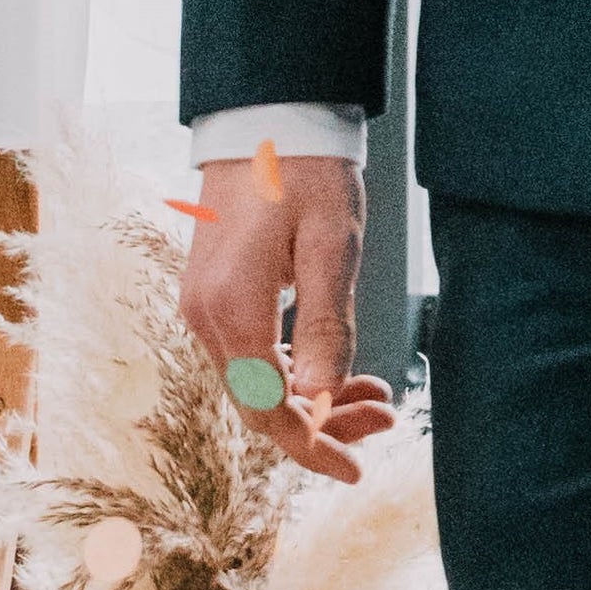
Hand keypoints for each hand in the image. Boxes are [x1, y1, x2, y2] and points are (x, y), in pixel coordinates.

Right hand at [178, 151, 401, 486]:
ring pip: (257, 383)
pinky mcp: (214, 296)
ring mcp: (204, 307)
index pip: (269, 409)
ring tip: (375, 394)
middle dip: (324, 425)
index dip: (313, 447)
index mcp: (232, 311)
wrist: (267, 122)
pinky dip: (295, 371)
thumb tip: (320, 401)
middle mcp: (206, 317)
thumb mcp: (331, 247)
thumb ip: (325, 325)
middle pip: (261, 404)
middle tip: (386, 419)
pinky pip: (251, 355)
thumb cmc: (306, 174)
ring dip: (314, 398)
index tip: (356, 468)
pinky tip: (336, 370)